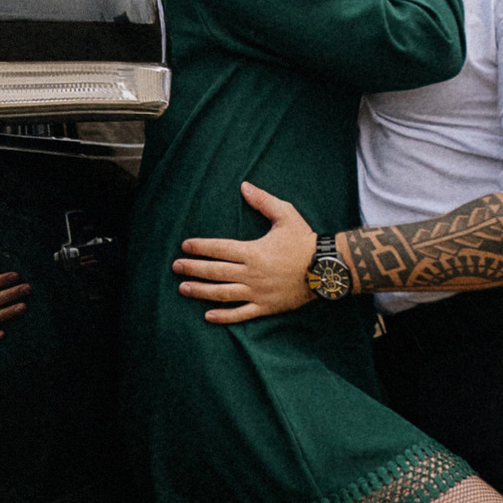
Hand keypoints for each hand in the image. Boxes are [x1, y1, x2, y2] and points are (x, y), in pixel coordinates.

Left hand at [171, 183, 320, 325]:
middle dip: (193, 269)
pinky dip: (224, 316)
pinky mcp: (266, 307)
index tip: (185, 246)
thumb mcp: (286, 215)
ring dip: (201, 291)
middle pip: (215, 271)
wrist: (327, 268)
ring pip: (223, 293)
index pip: (219, 249)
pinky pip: (241, 313)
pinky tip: (208, 315)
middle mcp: (251, 273)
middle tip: (176, 267)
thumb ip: (263, 201)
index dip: (200, 247)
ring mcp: (257, 292)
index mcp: (253, 251)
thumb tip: (244, 186)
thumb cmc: (305, 240)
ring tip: (183, 289)